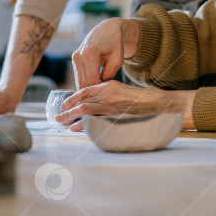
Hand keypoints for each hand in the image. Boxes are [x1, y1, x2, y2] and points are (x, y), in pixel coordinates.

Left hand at [55, 81, 196, 131]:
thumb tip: (92, 101)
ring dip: (72, 119)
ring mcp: (113, 107)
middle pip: (83, 102)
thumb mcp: (123, 89)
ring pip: (87, 112)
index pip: (86, 90)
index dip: (73, 97)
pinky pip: (97, 122)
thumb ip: (108, 93)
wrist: (158, 103)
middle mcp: (109, 95)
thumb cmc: (142, 97)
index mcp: (110, 86)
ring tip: (62, 124)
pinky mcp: (117, 117)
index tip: (64, 103)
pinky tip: (78, 129)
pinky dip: (85, 125)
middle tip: (57, 117)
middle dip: (68, 110)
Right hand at [72, 18, 139, 88]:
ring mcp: (74, 58)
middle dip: (93, 92)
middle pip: (82, 84)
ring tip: (102, 89)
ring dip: (90, 88)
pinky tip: (97, 83)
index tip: (109, 93)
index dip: (101, 90)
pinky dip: (87, 82)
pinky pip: (79, 77)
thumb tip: (101, 90)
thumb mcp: (118, 59)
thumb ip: (109, 75)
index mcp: (89, 54)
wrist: (108, 29)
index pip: (92, 81)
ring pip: (79, 82)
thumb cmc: (115, 43)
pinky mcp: (74, 60)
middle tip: (105, 95)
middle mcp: (78, 56)